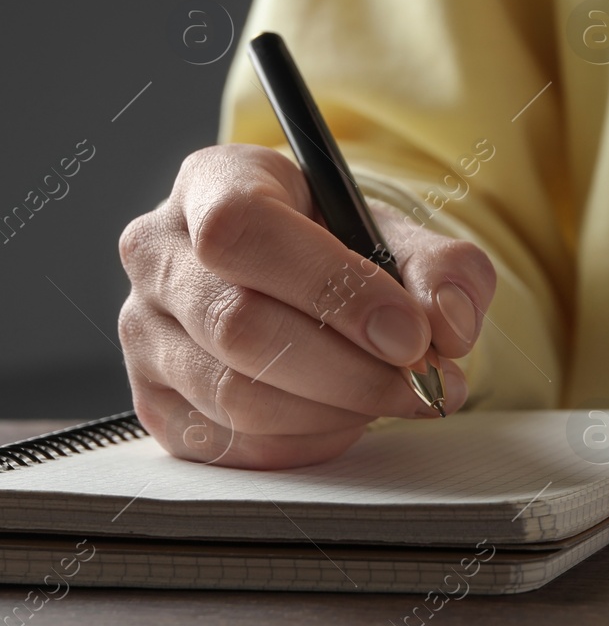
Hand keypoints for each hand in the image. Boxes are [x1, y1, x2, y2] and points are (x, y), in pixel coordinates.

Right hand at [118, 144, 496, 467]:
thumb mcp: (403, 236)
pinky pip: (234, 442)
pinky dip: (308, 440)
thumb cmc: (345, 250)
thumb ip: (444, 270)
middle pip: (238, 325)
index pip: (243, 229)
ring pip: (236, 395)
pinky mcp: (154, 402)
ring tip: (396, 396)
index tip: (411, 334)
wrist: (303, 285)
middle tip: (425, 383)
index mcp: (213, 183)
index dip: (332, 287)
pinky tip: (346, 414)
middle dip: (352, 369)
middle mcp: (158, 255)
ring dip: (337, 409)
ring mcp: (143, 333)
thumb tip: (447, 324)